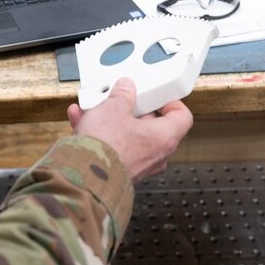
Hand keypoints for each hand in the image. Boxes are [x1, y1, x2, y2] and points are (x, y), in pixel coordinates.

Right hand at [67, 78, 192, 180]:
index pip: (182, 117)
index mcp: (164, 137)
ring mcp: (138, 166)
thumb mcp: (114, 108)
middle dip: (133, 111)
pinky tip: (82, 121)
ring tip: (94, 109)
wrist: (84, 175)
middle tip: (121, 99)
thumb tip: (125, 88)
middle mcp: (156, 155)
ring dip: (112, 122)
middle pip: (152, 126)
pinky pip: (113, 148)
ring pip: (129, 137)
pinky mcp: (119, 172)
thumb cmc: (107, 146)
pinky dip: (101, 135)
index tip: (158, 95)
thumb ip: (122, 95)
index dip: (171, 102)